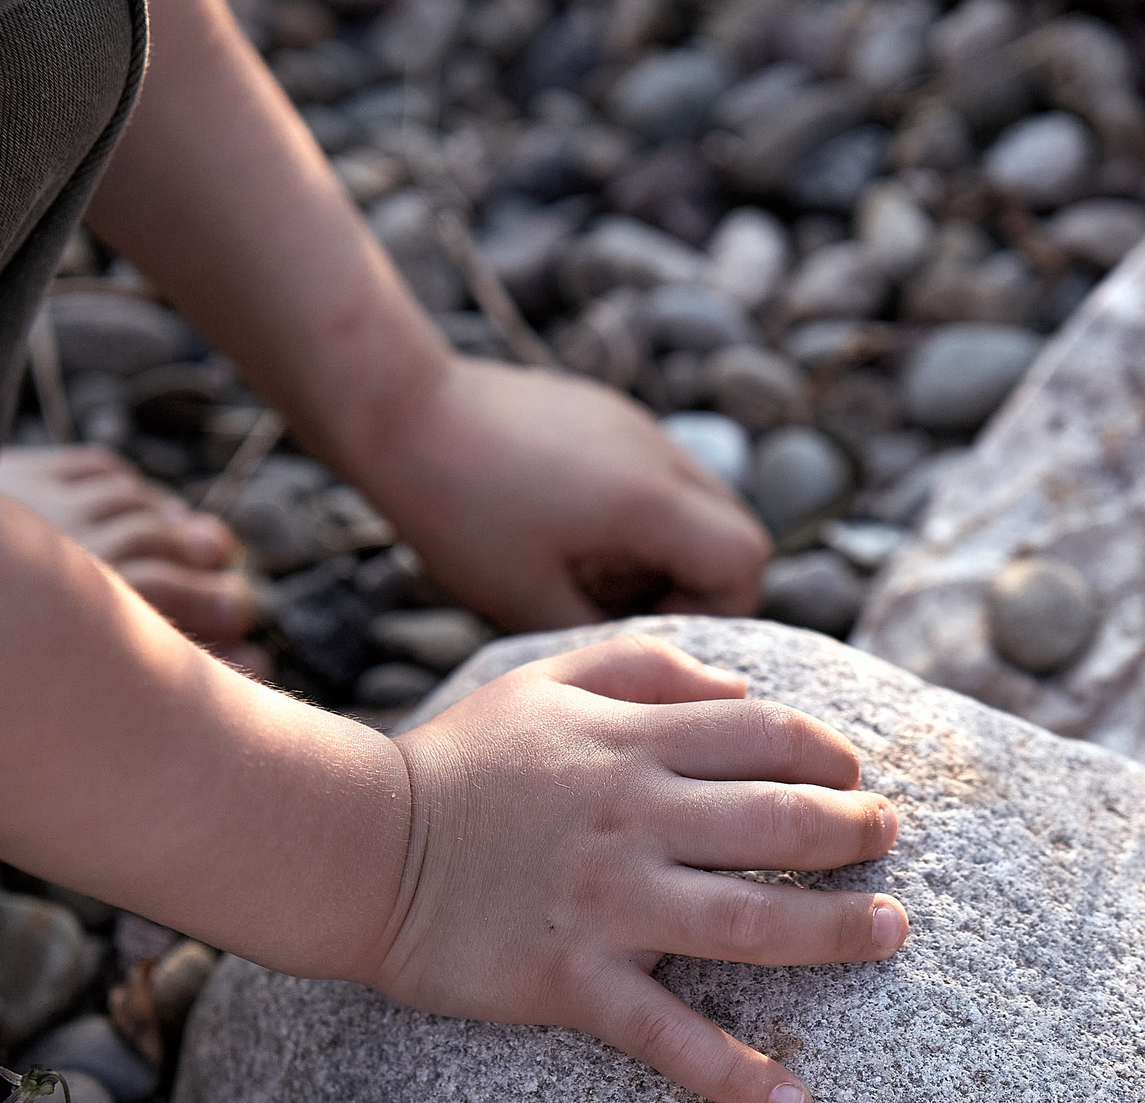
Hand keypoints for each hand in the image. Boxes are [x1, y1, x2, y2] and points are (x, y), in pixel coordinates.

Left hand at [359, 359, 772, 631]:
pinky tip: (565, 525)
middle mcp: (659, 453)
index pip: (744, 562)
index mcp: (649, 500)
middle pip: (734, 528)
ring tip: (589, 566)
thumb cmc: (456, 508)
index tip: (646, 623)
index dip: (715, 610)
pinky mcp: (606, 412)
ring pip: (696, 500)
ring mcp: (635, 425)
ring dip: (664, 546)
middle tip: (623, 604)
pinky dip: (635, 511)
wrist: (400, 407)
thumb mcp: (526, 600)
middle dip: (694, 581)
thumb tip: (640, 653)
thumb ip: (600, 634)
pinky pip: (654, 472)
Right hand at [368, 634, 905, 1102]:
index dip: (829, 754)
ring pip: (750, 919)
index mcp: (632, 745)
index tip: (857, 778)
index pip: (766, 735)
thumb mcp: (548, 682)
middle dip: (855, 832)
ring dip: (835, 930)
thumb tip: (741, 688)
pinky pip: (668, 1036)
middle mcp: (635, 818)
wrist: (359, 845)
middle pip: (779, 821)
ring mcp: (609, 904)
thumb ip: (647, 668)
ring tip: (890, 933)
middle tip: (890, 845)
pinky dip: (734, 1076)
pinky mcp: (574, 980)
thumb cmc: (457, 763)